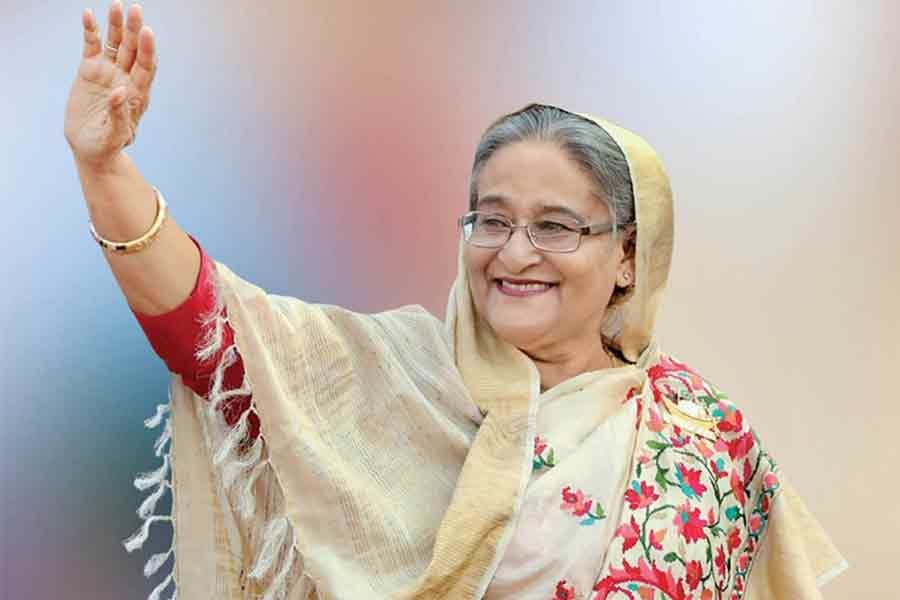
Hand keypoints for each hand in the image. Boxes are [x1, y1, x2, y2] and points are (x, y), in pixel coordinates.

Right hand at [64, 2, 157, 168]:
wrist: (91, 148)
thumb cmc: (108, 145)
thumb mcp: (114, 135)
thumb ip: (120, 114)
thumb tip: (122, 92)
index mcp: (138, 94)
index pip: (146, 66)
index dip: (147, 49)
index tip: (147, 31)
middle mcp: (126, 78)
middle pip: (133, 50)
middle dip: (134, 30)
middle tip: (135, 9)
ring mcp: (109, 72)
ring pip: (115, 44)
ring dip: (116, 25)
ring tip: (117, 5)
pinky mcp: (90, 70)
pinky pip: (92, 46)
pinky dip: (91, 31)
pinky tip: (89, 15)